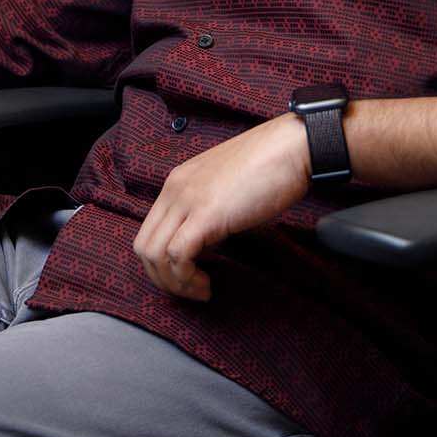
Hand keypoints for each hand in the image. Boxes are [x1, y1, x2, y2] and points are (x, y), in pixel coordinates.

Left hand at [133, 112, 311, 300]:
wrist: (293, 146)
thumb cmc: (272, 165)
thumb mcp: (226, 188)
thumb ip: (209, 209)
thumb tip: (206, 242)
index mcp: (179, 181)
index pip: (149, 230)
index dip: (162, 262)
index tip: (186, 276)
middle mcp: (176, 189)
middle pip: (143, 245)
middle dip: (162, 278)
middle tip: (189, 289)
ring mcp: (188, 200)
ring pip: (154, 254)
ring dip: (174, 283)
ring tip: (200, 290)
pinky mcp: (206, 214)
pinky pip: (178, 255)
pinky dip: (186, 278)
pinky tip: (206, 284)